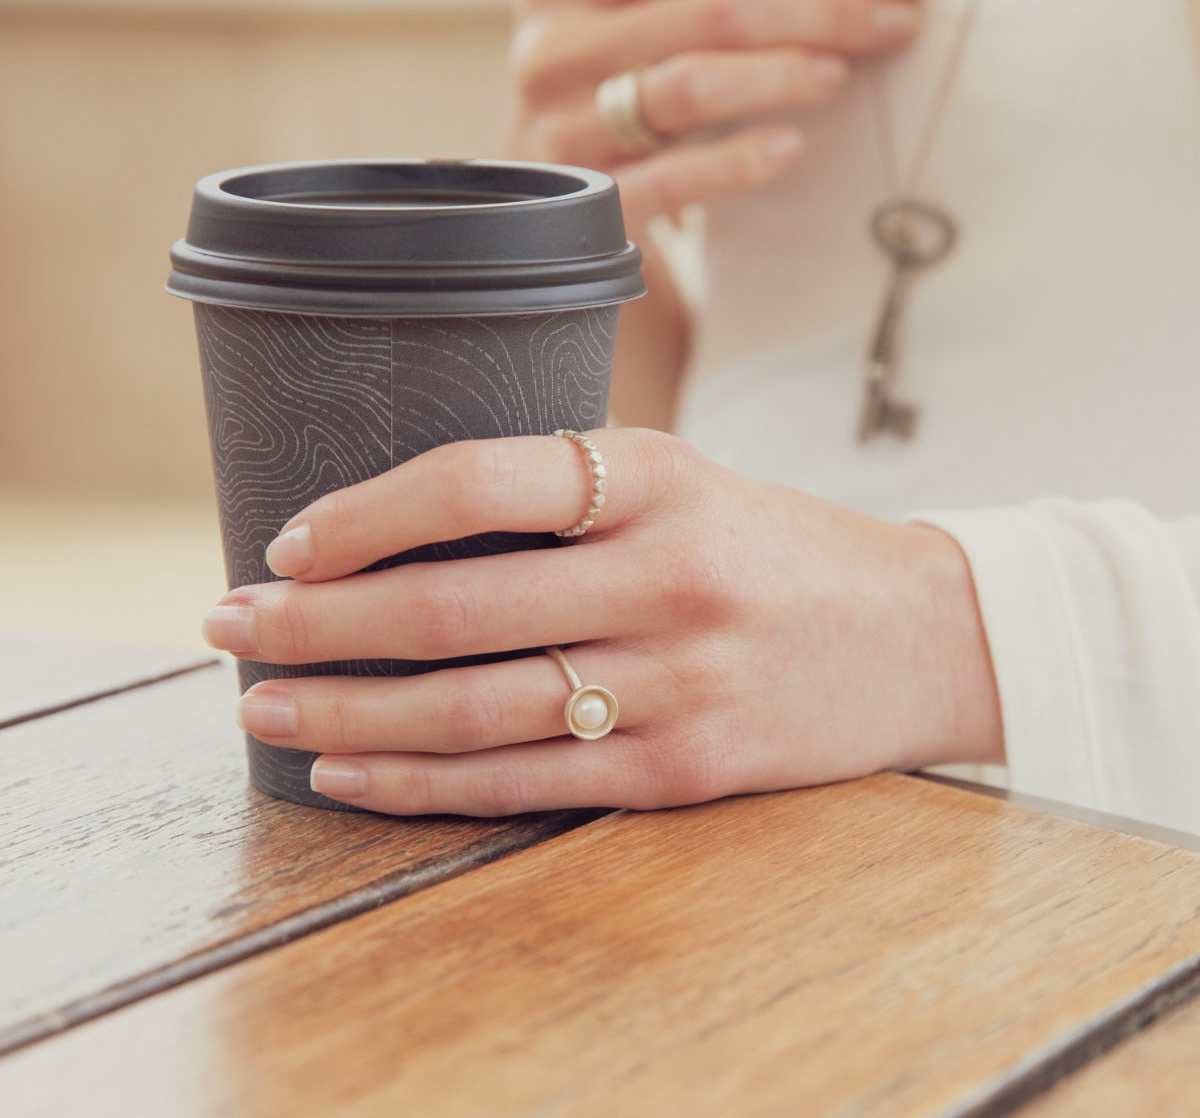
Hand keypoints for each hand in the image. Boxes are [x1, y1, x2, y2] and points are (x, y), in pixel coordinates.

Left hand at [202, 429, 1002, 815]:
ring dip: (348, 713)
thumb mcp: (687, 480)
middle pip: (454, 606)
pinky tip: (351, 775)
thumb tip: (405, 523)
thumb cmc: (779, 547)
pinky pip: (525, 781)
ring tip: (263, 709)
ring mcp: (674, 684)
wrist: (920, 635)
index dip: (368, 511)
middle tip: (227, 624)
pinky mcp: (682, 768)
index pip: (483, 477)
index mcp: (661, 479)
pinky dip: (423, 782)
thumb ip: (568, 493)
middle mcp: (665, 579)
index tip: (290, 537)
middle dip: (318, 620)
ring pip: (474, 707)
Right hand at [508, 0, 918, 230]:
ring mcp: (560, 127)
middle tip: (895, 26)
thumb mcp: (632, 30)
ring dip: (783, 74)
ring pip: (693, 83)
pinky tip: (790, 149)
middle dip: (821, 12)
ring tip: (840, 76)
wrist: (546, 220)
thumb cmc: (609, 110)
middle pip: (715, 9)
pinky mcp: (583, 202)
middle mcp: (552, 47)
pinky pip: (672, 177)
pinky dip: (737, 160)